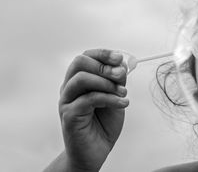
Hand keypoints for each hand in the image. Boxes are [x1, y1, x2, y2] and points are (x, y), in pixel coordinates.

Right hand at [59, 49, 128, 171]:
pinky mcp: (70, 115)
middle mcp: (70, 88)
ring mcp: (67, 101)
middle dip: (104, 66)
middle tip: (121, 76)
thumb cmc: (103, 123)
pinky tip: (122, 103)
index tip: (119, 58)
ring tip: (123, 92)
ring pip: (81, 79)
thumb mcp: (115, 96)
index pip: (86, 56)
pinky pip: (88, 99)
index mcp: (79, 80)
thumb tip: (121, 64)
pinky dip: (109, 99)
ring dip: (107, 82)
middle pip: (79, 62)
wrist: (96, 151)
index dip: (103, 54)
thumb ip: (116, 80)